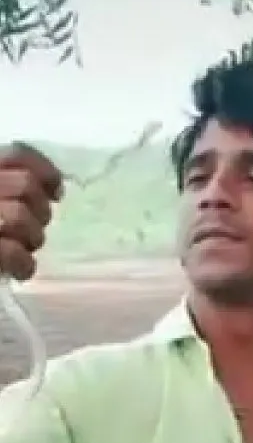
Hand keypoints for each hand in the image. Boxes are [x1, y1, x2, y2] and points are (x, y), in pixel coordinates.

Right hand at [0, 142, 62, 280]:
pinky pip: (11, 251)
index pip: (16, 155)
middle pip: (25, 185)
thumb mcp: (2, 197)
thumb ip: (11, 189)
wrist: (1, 288)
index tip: (56, 191)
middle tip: (34, 229)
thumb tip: (52, 192)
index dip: (44, 171)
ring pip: (19, 216)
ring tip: (25, 250)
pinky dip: (23, 264)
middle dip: (40, 211)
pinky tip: (20, 271)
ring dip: (32, 238)